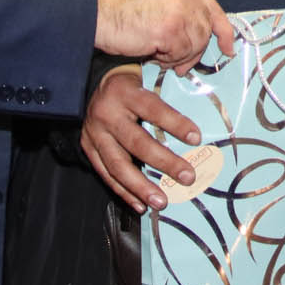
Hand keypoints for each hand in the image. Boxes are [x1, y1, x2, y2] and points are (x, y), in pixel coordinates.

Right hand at [81, 66, 204, 212]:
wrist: (92, 85)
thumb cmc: (129, 86)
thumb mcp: (145, 81)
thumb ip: (166, 99)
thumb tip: (195, 127)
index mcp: (125, 93)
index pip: (153, 109)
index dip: (174, 123)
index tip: (196, 138)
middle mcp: (107, 114)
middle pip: (136, 142)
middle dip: (164, 162)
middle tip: (187, 177)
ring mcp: (95, 134)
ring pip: (118, 165)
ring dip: (141, 187)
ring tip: (161, 201)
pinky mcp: (88, 148)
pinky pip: (105, 174)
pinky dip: (124, 192)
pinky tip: (140, 204)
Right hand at [92, 0, 234, 72]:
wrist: (95, 11)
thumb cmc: (119, 8)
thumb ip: (182, 9)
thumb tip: (202, 37)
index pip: (213, 8)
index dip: (224, 32)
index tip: (228, 48)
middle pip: (206, 30)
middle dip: (194, 51)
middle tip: (179, 64)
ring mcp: (180, 8)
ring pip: (195, 44)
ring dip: (178, 56)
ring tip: (158, 53)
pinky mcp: (170, 28)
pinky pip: (181, 53)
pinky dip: (168, 59)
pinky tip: (152, 53)